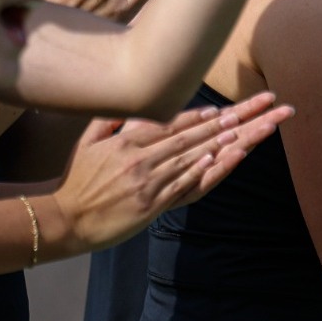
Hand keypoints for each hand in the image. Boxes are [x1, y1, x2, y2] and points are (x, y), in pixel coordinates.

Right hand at [59, 92, 292, 250]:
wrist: (63, 219)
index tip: (225, 108)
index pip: (171, 122)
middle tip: (258, 109)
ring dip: (224, 140)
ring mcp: (148, 181)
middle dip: (228, 120)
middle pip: (191, 135)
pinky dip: (205, 169)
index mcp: (127, 141)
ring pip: (193, 156)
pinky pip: (184, 183)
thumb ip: (111, 120)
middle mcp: (141, 158)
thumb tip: (131, 102)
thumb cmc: (75, 180)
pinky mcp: (151, 204)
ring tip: (251, 128)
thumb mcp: (87, 143)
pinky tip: (224, 157)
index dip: (201, 114)